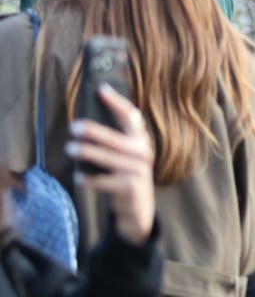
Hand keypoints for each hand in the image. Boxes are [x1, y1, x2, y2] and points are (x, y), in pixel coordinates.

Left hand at [66, 85, 155, 242]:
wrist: (138, 207)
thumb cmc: (126, 174)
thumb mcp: (128, 154)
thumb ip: (116, 137)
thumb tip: (86, 119)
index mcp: (141, 139)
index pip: (130, 116)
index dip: (116, 102)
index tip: (100, 89)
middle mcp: (143, 152)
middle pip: (114, 138)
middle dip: (93, 131)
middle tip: (73, 127)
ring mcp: (138, 170)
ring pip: (106, 158)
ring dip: (86, 153)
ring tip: (70, 149)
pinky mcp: (129, 187)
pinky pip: (103, 180)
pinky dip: (88, 179)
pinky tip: (78, 177)